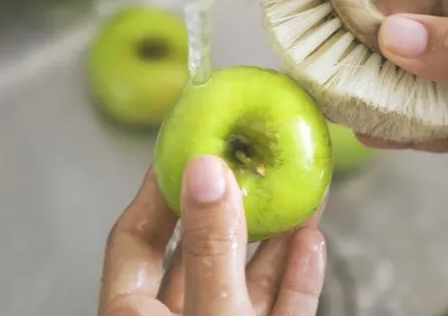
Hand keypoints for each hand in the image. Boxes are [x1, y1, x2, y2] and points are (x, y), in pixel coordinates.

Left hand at [98, 155, 326, 314]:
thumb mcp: (213, 315)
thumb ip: (210, 249)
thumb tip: (206, 171)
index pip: (135, 238)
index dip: (159, 188)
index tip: (187, 148)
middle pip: (198, 252)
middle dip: (231, 205)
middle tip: (250, 160)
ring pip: (244, 280)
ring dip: (275, 238)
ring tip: (298, 191)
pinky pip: (278, 313)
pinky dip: (295, 280)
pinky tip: (311, 243)